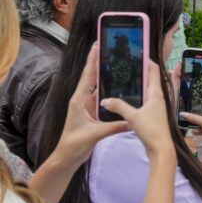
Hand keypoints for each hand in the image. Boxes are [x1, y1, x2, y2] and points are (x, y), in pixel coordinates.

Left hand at [52, 43, 129, 168]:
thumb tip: (132, 120)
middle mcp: (82, 99)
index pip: (87, 76)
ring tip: (117, 63)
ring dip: (105, 75)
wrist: (67, 157)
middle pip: (92, 76)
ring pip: (98, 86)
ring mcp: (87, 105)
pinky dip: (109, 89)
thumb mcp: (95, 134)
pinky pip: (102, 97)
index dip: (92, 60)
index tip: (98, 45)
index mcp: (79, 100)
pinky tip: (118, 85)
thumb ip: (114, 125)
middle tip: (110, 49)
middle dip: (100, 62)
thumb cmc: (75, 144)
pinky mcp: (92, 112)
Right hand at [101, 60, 173, 156]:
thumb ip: (118, 106)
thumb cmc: (151, 131)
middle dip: (141, 70)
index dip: (147, 60)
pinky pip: (145, 99)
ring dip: (139, 83)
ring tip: (126, 77)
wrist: (160, 148)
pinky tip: (128, 97)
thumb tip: (104, 99)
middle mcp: (158, 98)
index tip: (138, 53)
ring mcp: (156, 106)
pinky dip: (138, 95)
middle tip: (128, 63)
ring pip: (147, 89)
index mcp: (156, 94)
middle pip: (151, 78)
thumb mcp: (132, 117)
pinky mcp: (153, 114)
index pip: (154, 71)